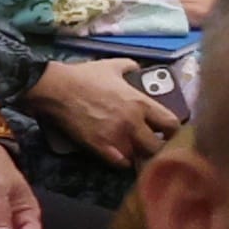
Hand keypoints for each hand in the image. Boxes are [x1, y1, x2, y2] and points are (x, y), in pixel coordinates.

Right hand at [29, 60, 164, 171]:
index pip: (172, 124)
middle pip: (158, 146)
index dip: (173, 131)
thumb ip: (130, 67)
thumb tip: (137, 67)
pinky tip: (121, 157)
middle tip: (153, 145)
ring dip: (139, 155)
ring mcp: (116, 136)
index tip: (168, 132)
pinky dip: (122, 162)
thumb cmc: (84, 76)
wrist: (56, 88)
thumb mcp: (113, 66)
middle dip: (158, 147)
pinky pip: (120, 163)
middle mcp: (133, 122)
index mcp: (141, 103)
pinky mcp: (98, 146)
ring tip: (136, 152)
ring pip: (139, 156)